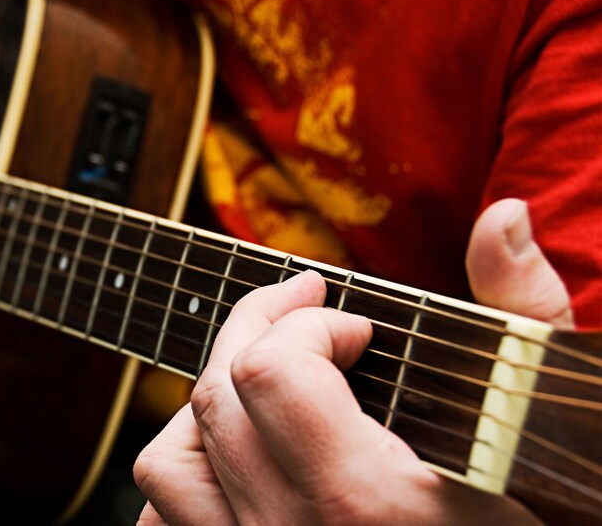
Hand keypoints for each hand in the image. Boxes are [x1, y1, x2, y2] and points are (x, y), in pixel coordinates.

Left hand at [133, 198, 570, 524]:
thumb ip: (523, 315)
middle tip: (302, 311)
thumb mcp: (543, 422)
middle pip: (216, 396)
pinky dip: (191, 477)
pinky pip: (167, 522)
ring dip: (209, 403)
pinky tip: (239, 458)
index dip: (308, 321)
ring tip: (268, 384)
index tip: (356, 326)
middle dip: (256, 329)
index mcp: (365, 500)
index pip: (270, 369)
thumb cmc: (540, 515)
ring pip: (169, 461)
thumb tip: (500, 217)